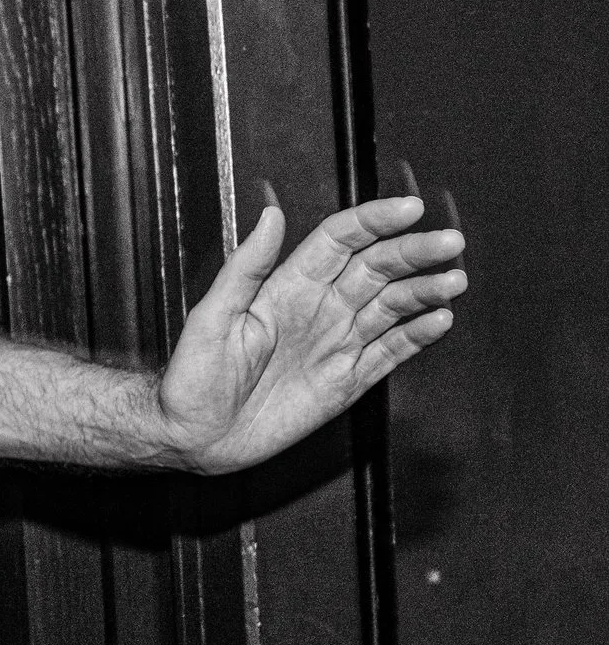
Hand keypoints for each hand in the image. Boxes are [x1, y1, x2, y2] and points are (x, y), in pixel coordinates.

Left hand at [159, 193, 466, 472]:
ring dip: (424, 290)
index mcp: (286, 287)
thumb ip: (244, 267)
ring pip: (392, 306)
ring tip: (453, 280)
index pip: (340, 240)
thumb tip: (269, 215)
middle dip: (414, 252)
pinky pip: (390, 351)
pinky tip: (440, 319)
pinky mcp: (347, 380)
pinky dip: (417, 335)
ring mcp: (336, 343)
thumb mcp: (211, 317)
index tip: (409, 208)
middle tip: (449, 241)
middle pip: (376, 268)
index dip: (375, 221)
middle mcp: (318, 309)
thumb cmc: (191, 377)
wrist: (193, 436)